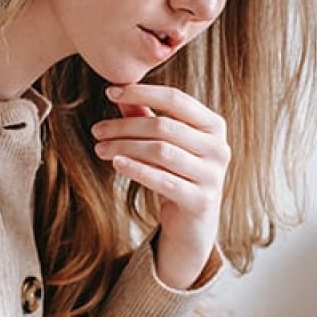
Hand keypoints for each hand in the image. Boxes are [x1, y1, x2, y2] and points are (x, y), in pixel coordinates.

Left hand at [90, 84, 229, 288]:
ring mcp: (212, 175)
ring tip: (100, 148)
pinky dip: (136, 169)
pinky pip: (162, 180)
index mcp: (214, 125)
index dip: (142, 93)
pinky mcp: (200, 200)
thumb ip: (147, 117)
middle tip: (97, 130)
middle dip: (125, 126)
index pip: (176, 99)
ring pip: (161, 152)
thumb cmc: (178, 175)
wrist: (193, 224)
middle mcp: (219, 148)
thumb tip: (120, 93)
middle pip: (164, 127)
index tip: (110, 92)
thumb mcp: (165, 144)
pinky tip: (115, 163)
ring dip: (125, 147)